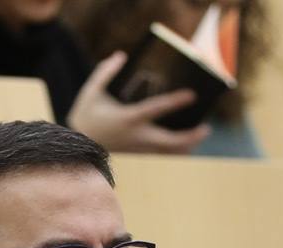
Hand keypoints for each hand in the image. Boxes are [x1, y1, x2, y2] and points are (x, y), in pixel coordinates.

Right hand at [67, 51, 211, 154]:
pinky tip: (186, 145)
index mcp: (127, 118)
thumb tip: (121, 56)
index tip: (192, 95)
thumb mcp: (90, 92)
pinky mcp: (137, 155)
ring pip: (167, 153)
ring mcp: (138, 149)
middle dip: (190, 137)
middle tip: (206, 128)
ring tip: (199, 136)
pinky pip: (161, 156)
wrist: (76, 147)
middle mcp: (136, 136)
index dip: (175, 102)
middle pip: (169, 142)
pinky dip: (175, 151)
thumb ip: (104, 73)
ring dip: (186, 146)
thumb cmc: (85, 117)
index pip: (155, 109)